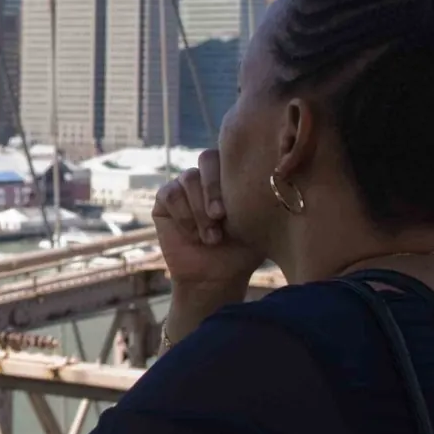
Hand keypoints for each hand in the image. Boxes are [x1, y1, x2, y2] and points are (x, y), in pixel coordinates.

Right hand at [151, 150, 261, 296]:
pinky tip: (192, 234)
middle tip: (218, 216)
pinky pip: (170, 194)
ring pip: (187, 179)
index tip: (234, 207)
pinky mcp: (165, 199)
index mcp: (232, 177)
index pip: (230, 155)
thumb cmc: (241, 252)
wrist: (214, 278)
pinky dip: (183, 215)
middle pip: (206, 159)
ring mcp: (184, 186)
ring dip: (199, 210)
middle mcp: (207, 176)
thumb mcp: (256, 225)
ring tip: (210, 237)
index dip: (229, 175)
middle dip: (212, 189)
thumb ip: (257, 200)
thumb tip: (268, 178)